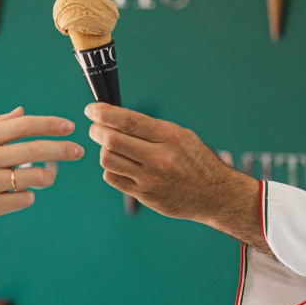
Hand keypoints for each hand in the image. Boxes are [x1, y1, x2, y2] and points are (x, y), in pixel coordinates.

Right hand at [0, 107, 83, 232]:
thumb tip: (22, 112)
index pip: (23, 125)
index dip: (50, 124)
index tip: (69, 126)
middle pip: (36, 150)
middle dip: (63, 150)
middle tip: (78, 151)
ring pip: (35, 177)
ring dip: (48, 176)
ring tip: (46, 177)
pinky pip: (23, 199)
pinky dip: (27, 196)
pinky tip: (18, 195)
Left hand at [85, 103, 267, 250]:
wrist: (214, 195)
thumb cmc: (196, 161)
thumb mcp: (181, 136)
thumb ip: (151, 128)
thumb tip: (116, 117)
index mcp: (170, 137)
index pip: (128, 121)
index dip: (104, 113)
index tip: (91, 109)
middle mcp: (159, 158)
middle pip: (112, 140)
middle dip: (96, 130)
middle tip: (94, 127)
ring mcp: (150, 179)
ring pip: (108, 160)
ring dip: (103, 150)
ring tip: (110, 147)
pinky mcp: (144, 195)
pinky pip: (113, 178)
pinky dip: (110, 168)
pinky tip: (119, 164)